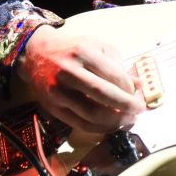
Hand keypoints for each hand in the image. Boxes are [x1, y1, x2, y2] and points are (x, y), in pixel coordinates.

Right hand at [16, 24, 144, 133]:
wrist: (35, 54)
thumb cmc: (73, 50)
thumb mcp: (97, 47)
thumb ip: (118, 65)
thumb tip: (139, 85)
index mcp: (83, 52)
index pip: (113, 75)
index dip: (129, 88)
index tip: (138, 94)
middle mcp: (68, 71)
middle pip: (103, 95)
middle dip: (126, 106)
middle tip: (139, 111)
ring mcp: (58, 91)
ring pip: (92, 113)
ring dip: (115, 121)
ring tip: (128, 120)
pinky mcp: (52, 107)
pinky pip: (79, 123)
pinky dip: (99, 128)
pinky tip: (111, 125)